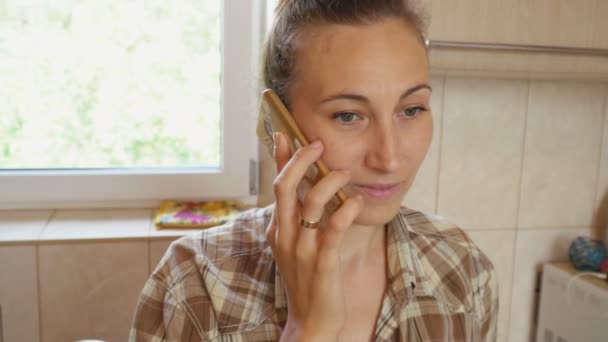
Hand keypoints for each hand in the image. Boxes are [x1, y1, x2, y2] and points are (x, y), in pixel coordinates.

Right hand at [266, 132, 363, 340]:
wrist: (311, 322)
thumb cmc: (308, 281)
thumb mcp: (295, 247)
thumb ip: (296, 220)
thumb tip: (305, 190)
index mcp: (277, 230)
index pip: (276, 186)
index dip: (280, 158)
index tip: (285, 133)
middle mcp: (285, 235)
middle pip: (284, 187)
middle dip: (300, 160)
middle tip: (317, 144)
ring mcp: (302, 249)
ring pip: (310, 202)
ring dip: (329, 181)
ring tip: (346, 174)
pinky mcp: (323, 262)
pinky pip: (334, 227)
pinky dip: (346, 209)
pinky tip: (357, 201)